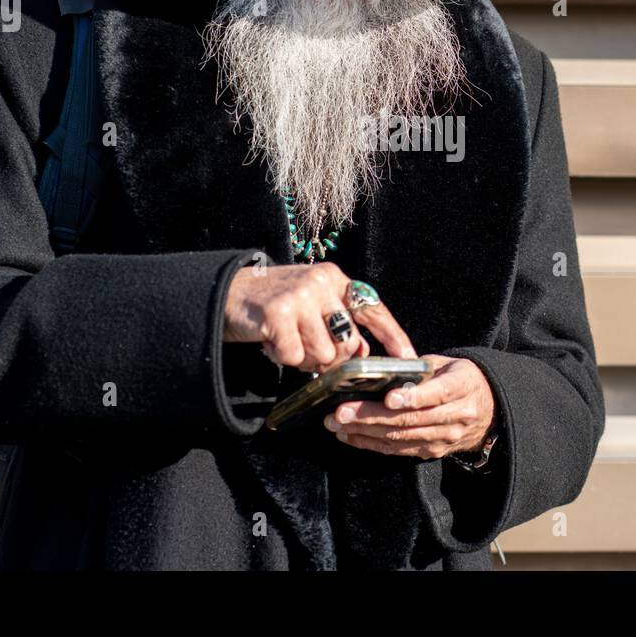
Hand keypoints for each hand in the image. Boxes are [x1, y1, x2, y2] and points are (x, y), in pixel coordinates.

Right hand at [223, 262, 417, 373]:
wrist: (226, 293)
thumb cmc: (276, 305)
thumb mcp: (312, 307)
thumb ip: (340, 325)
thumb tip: (362, 350)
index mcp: (335, 278)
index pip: (373, 309)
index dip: (393, 335)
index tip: (409, 356)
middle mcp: (321, 282)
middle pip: (347, 342)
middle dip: (332, 358)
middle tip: (308, 350)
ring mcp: (300, 296)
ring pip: (323, 354)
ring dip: (305, 358)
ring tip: (287, 341)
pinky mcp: (277, 313)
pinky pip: (294, 357)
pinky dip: (283, 357)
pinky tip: (272, 341)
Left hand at [323, 354, 495, 458]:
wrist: (489, 411)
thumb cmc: (461, 379)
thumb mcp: (448, 365)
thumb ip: (420, 367)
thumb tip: (382, 367)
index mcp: (461, 387)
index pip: (437, 394)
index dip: (412, 397)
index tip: (389, 398)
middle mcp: (454, 417)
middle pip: (410, 419)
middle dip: (371, 416)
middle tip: (341, 412)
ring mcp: (443, 438)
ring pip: (400, 438)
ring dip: (365, 432)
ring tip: (337, 424)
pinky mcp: (431, 451)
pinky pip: (398, 450)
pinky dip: (371, 443)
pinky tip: (349, 435)